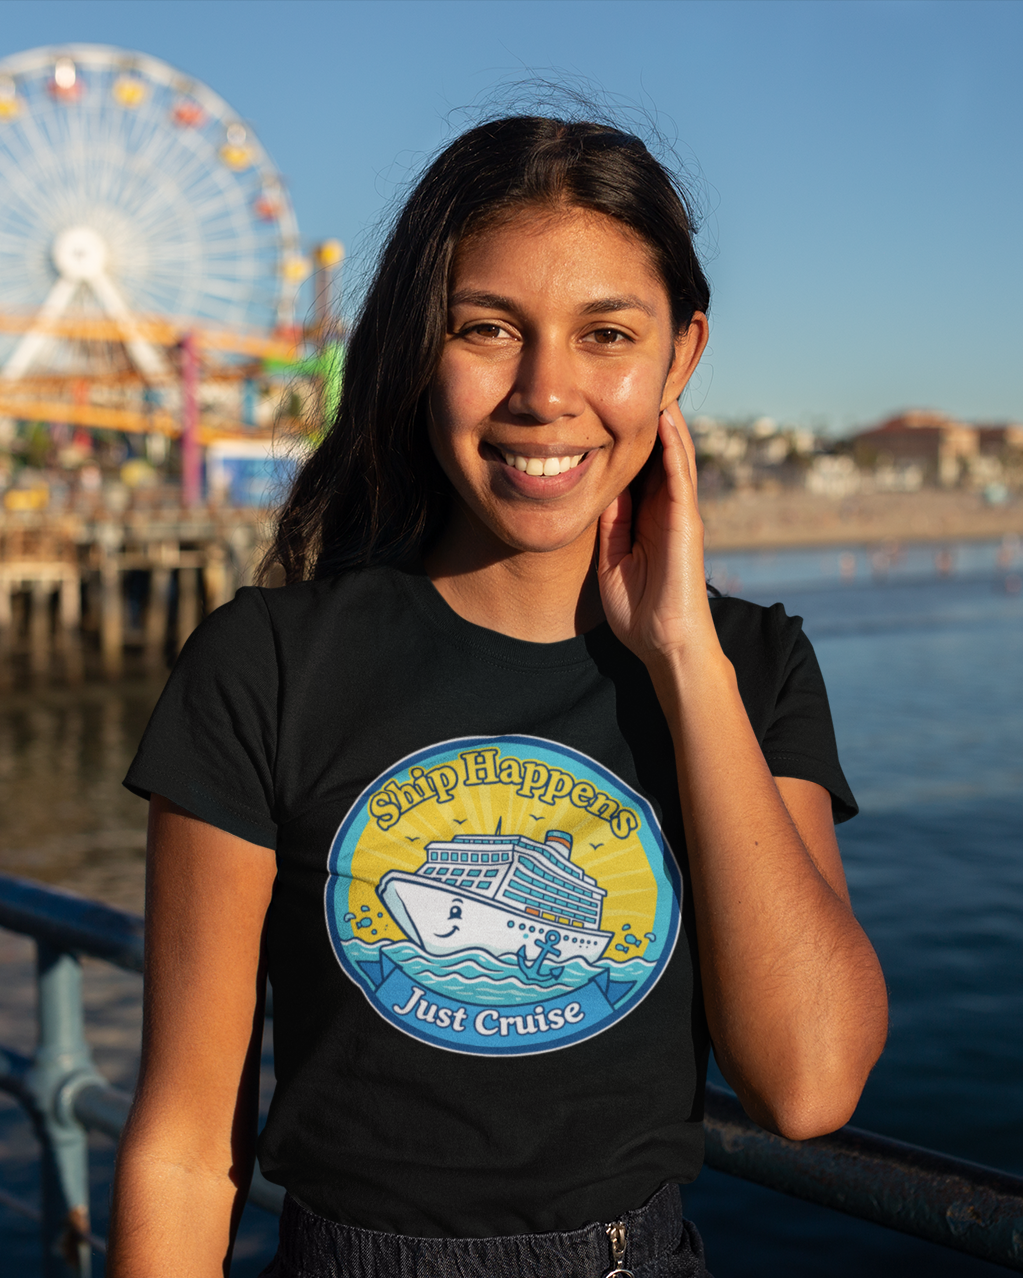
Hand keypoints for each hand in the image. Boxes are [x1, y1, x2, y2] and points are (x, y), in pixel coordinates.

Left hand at [597, 403, 717, 666]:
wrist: (664, 644)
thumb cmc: (640, 610)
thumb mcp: (613, 558)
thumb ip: (612, 524)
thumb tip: (602, 489)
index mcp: (648, 517)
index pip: (640, 466)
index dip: (628, 435)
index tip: (609, 403)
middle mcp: (667, 509)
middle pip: (659, 453)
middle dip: (649, 418)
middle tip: (639, 379)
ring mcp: (680, 513)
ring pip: (675, 456)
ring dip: (667, 420)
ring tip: (657, 383)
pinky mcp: (686, 523)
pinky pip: (680, 477)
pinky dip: (674, 448)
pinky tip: (667, 421)